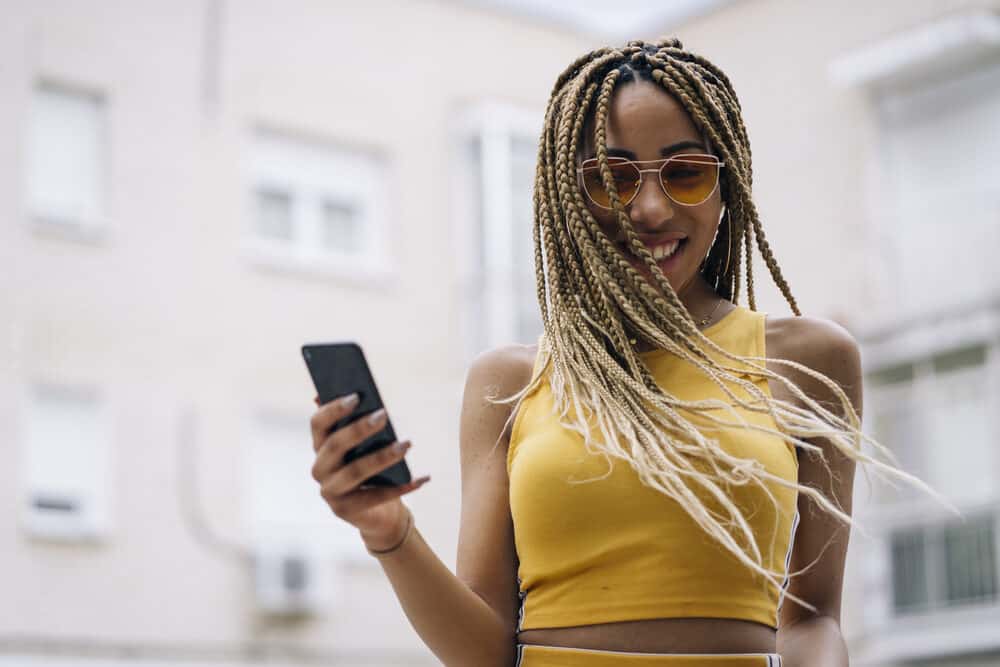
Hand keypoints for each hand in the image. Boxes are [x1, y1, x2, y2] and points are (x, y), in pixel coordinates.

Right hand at [309, 394, 429, 548]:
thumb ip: (358, 424)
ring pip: (355, 471)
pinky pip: (376, 497)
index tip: (356, 396)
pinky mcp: (345, 511)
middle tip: (384, 415)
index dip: (333, 409)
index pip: (317, 423)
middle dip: (359, 429)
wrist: (376, 514)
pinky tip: (422, 478)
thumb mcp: (364, 447)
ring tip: (407, 444)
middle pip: (335, 445)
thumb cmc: (371, 471)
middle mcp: (319, 468)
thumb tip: (361, 396)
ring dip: (382, 457)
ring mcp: (330, 492)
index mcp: (320, 446)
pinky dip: (402, 487)